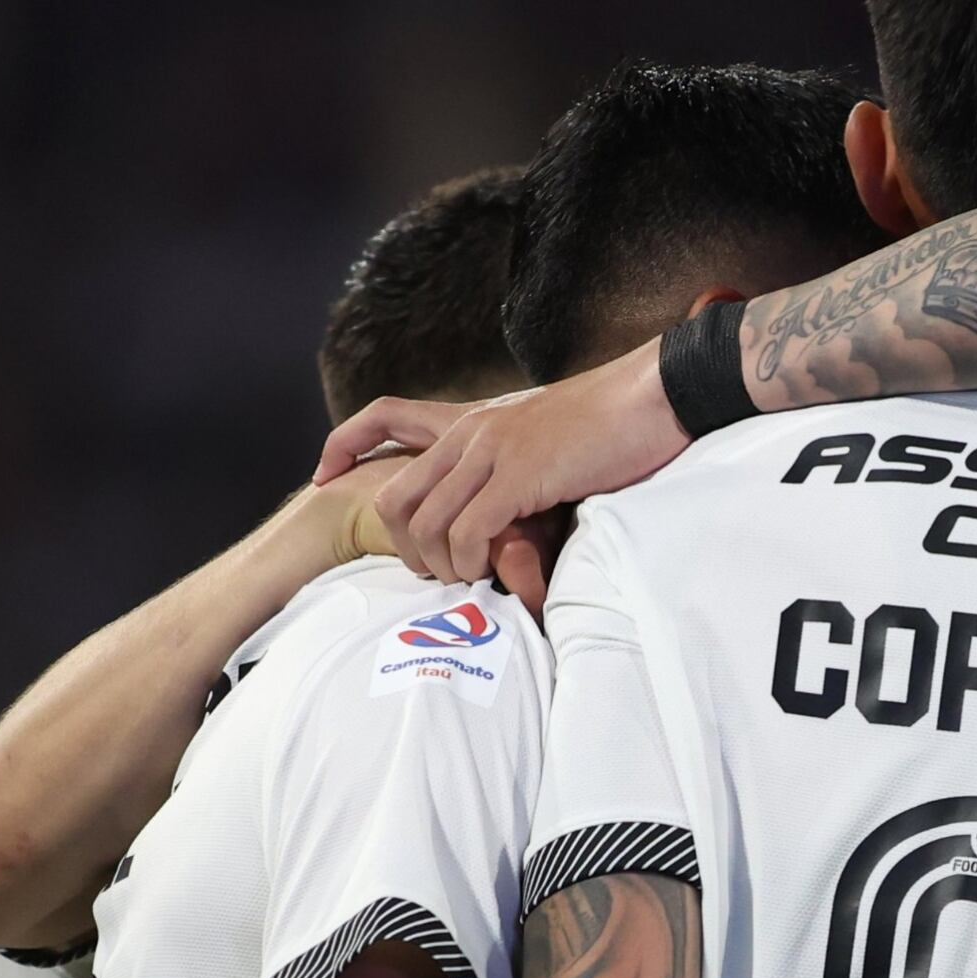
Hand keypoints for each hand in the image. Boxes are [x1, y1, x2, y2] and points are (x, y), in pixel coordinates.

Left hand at [312, 338, 686, 584]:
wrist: (654, 395)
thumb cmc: (615, 424)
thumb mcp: (548, 439)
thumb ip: (516, 467)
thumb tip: (509, 509)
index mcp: (474, 418)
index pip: (384, 416)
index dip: (344, 445)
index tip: (322, 477)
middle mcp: (471, 432)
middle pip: (394, 494)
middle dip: (401, 546)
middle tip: (432, 575)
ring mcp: (492, 452)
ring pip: (428, 522)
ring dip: (442, 564)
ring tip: (469, 582)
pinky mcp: (520, 476)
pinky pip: (469, 531)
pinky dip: (472, 562)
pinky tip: (490, 574)